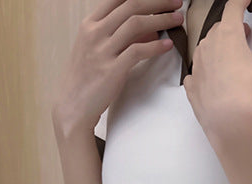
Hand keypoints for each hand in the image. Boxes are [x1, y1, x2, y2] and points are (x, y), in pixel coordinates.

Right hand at [53, 0, 181, 135]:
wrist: (73, 105)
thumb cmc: (88, 77)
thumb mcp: (98, 49)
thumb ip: (119, 36)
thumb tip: (150, 29)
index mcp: (90, 24)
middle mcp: (95, 32)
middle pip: (131, 6)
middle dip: (157, 2)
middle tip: (177, 3)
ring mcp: (102, 50)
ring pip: (136, 24)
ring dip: (161, 19)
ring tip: (178, 19)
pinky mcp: (112, 69)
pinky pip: (138, 51)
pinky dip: (156, 46)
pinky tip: (168, 45)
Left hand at [183, 0, 251, 133]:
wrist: (229, 122)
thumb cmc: (251, 92)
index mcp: (228, 35)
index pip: (233, 8)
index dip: (240, 1)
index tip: (245, 0)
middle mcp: (209, 45)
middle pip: (218, 29)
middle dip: (231, 29)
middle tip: (244, 35)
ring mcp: (197, 66)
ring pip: (204, 49)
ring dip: (216, 49)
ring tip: (228, 59)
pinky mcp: (192, 87)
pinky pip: (195, 74)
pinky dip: (203, 74)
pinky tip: (210, 81)